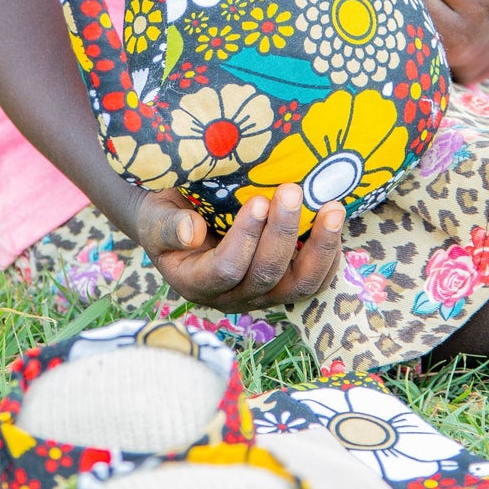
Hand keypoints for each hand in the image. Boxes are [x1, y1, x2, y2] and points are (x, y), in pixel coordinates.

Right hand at [133, 185, 345, 313]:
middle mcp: (231, 297)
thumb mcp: (155, 216)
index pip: (225, 270)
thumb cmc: (165, 215)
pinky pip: (314, 281)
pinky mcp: (283, 286)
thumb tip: (190, 231)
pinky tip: (334, 223)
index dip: (245, 238)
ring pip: (298, 285)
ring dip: (319, 247)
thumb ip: (166, 225)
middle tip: (292, 190)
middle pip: (265, 276)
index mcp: (195, 282)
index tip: (257, 200)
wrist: (180, 222)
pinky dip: (329, 255)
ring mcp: (261, 295)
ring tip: (332, 209)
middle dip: (283, 233)